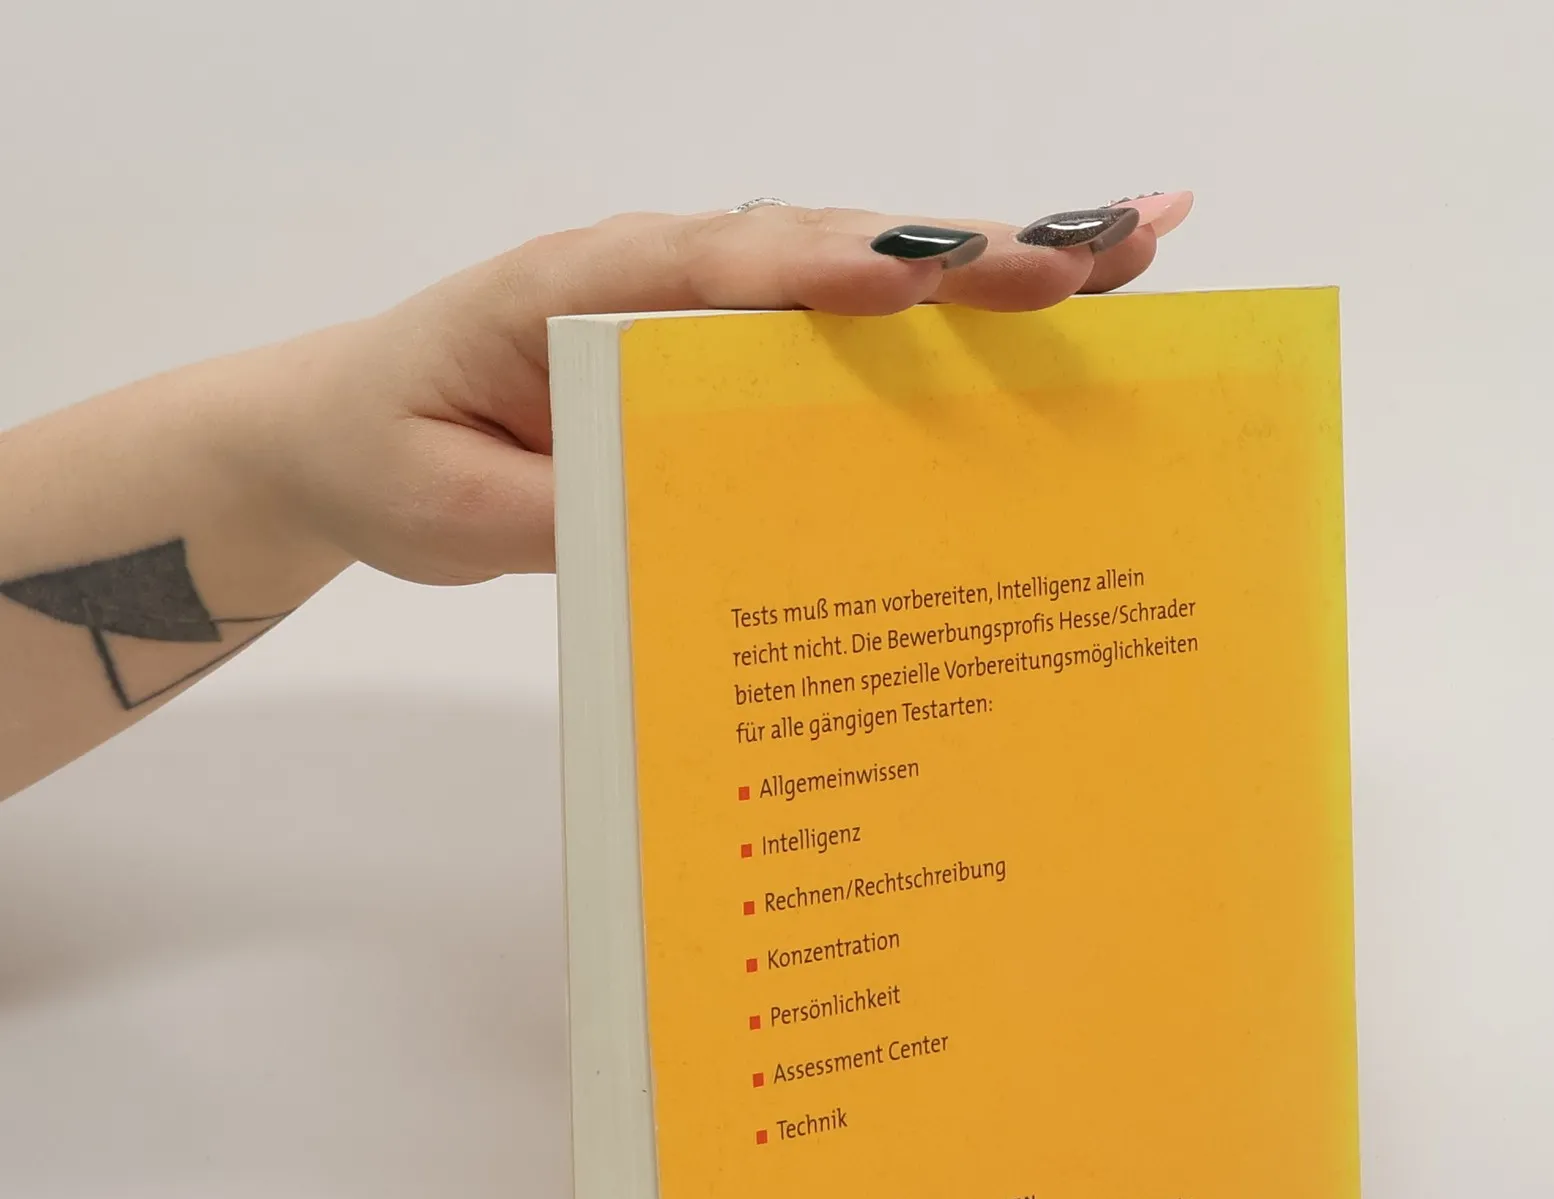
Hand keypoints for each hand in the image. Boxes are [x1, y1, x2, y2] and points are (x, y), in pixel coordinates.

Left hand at [252, 196, 1193, 588]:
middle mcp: (660, 274)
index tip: (924, 280)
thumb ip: (562, 509)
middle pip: (827, 248)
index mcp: (578, 293)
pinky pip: (848, 318)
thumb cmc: (394, 451)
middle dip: (965, 248)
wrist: (349, 430)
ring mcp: (706, 299)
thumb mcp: (452, 506)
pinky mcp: (732, 341)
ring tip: (1126, 250)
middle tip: (1097, 248)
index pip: (717, 273)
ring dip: (989, 259)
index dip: (825, 275)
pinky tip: (1049, 297)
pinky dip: (947, 305)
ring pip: (860, 267)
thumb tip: (689, 518)